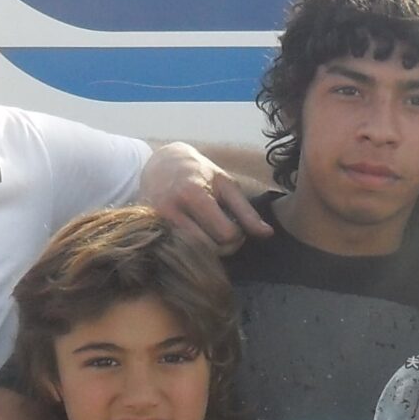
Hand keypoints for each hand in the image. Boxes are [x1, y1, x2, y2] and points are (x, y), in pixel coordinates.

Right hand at [136, 143, 272, 253]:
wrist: (159, 164)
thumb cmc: (198, 172)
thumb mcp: (226, 184)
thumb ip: (246, 211)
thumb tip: (268, 234)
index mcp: (192, 194)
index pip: (226, 234)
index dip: (238, 234)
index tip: (236, 224)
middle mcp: (170, 211)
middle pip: (210, 249)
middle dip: (225, 245)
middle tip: (227, 231)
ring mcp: (156, 224)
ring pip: (194, 255)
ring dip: (209, 250)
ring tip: (212, 232)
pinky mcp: (150, 233)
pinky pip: (178, 254)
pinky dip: (192, 250)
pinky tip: (196, 235)